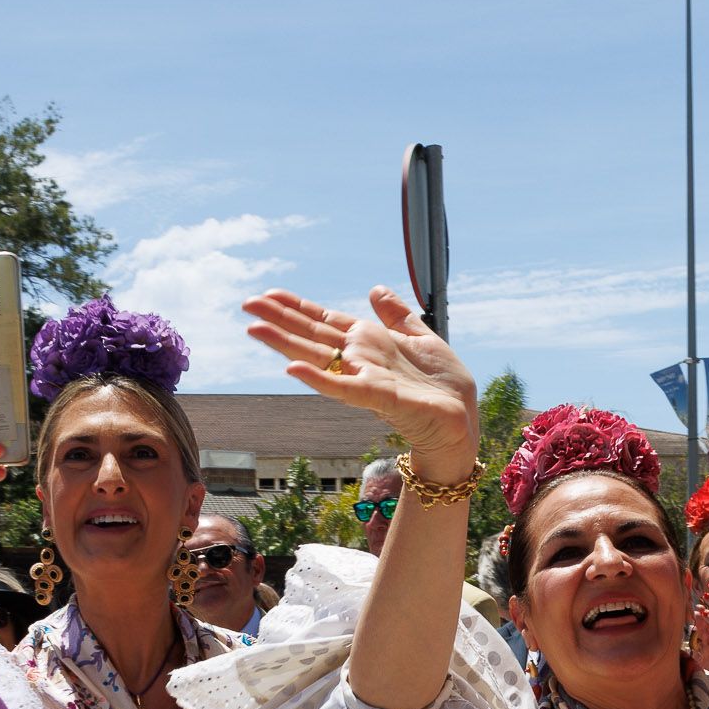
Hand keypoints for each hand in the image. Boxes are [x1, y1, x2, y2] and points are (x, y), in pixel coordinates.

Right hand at [246, 288, 477, 475]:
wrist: (462, 418)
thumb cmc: (442, 384)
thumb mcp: (422, 337)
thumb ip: (397, 315)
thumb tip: (376, 289)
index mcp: (368, 343)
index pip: (325, 322)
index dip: (297, 307)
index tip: (269, 294)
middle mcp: (359, 359)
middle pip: (312, 336)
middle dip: (280, 320)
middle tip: (246, 304)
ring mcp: (365, 378)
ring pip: (318, 358)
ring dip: (285, 344)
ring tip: (255, 329)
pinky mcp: (379, 397)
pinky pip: (344, 388)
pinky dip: (319, 379)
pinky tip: (293, 371)